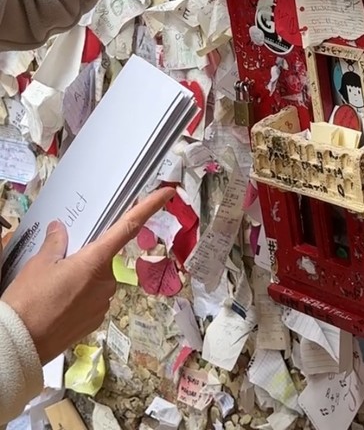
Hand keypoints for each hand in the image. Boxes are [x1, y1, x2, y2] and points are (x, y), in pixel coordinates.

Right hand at [0, 188, 174, 363]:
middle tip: (58, 268)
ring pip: (97, 282)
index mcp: (96, 261)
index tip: (168, 193)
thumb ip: (55, 243)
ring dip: (82, 282)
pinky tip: (58, 307)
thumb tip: (60, 229)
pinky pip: (93, 302)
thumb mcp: (39, 264)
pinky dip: (80, 300)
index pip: (129, 226)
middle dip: (87, 260)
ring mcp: (103, 304)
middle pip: (103, 259)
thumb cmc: (29, 300)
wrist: (20, 346)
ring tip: (52, 292)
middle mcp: (107, 281)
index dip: (150, 207)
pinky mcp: (96, 322)